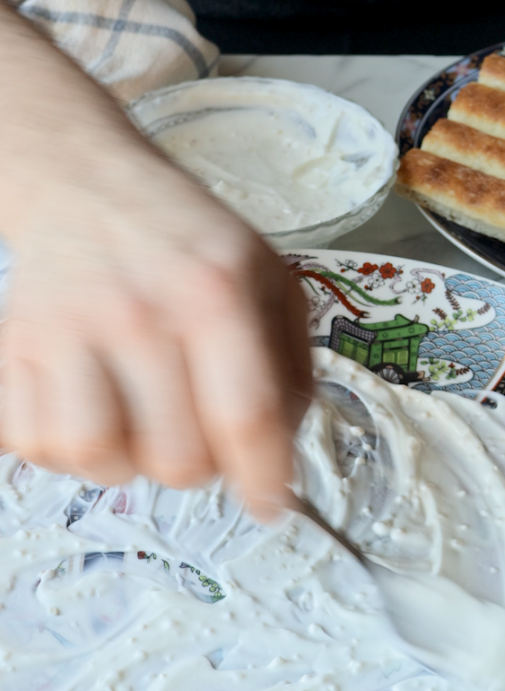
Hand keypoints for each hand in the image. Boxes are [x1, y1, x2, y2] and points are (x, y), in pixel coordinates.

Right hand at [0, 0, 311, 517]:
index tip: (269, 505)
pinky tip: (88, 410)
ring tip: (135, 422)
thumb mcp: (267, 278)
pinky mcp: (15, 344)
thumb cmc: (184, 240)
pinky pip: (36, 443)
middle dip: (197, 464)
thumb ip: (291, 364)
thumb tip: (283, 453)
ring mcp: (69, 329)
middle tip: (194, 429)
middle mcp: (140, 313)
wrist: (86, 184)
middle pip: (178, 460)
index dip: (265, 479)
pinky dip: (63, 447)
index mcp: (215, 292)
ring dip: (126, 461)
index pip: (248, 416)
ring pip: (99, 461)